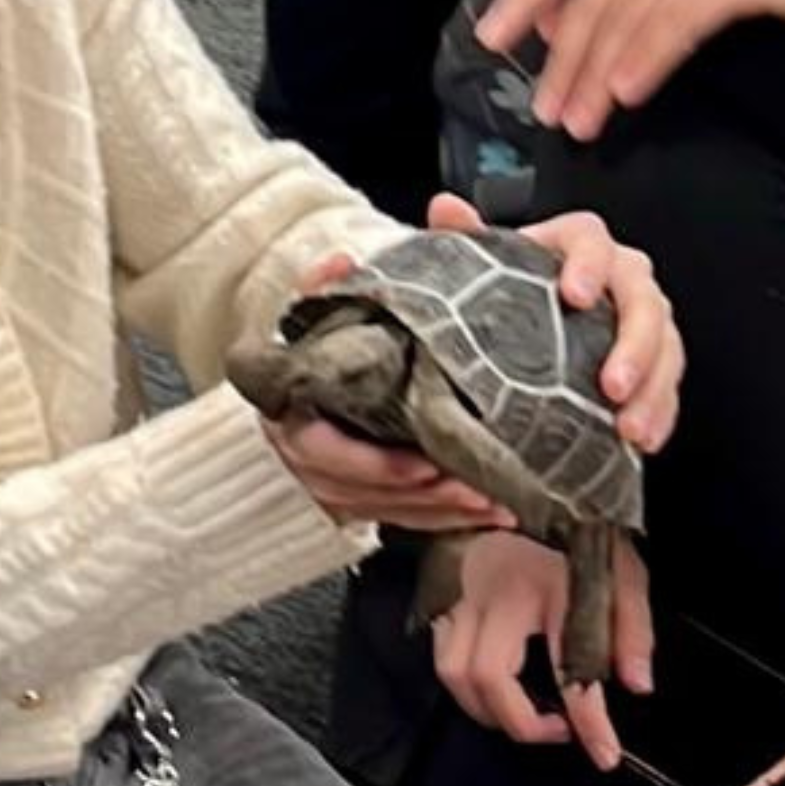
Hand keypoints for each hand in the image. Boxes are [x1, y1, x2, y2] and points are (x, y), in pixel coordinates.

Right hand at [280, 247, 515, 531]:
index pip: (321, 452)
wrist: (326, 365)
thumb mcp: (327, 309)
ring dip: (441, 513)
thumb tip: (339, 263)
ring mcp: (333, 484)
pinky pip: (404, 521)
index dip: (372, 466)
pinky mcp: (364, 500)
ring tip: (493, 504)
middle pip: (361, 495)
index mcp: (291, 411)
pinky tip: (490, 516)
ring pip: (386, 513)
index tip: (421, 467)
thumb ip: (326, 287)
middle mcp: (306, 455)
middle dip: (420, 498)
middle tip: (473, 489)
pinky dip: (447, 522)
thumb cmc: (332, 339)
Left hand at [429, 194, 682, 453]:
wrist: (533, 317)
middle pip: (643, 299)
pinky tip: (643, 441)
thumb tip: (446, 209)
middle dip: (635, 344)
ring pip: (666, 345)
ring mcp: (644, 317)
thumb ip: (468, 235)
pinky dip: (661, 412)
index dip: (589, 264)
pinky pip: (669, 382)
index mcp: (579, 244)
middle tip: (612, 386)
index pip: (592, 240)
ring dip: (652, 388)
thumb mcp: (487, 262)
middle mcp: (621, 275)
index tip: (577, 295)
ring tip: (628, 428)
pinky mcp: (656, 358)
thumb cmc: (515, 285)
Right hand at [432, 530, 652, 770]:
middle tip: (558, 727)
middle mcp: (494, 591)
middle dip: (521, 721)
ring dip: (486, 708)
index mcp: (546, 581)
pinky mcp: (442, 593)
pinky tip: (491, 683)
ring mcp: (461, 592)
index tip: (603, 751)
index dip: (589, 720)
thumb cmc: (571, 524)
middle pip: (485, 678)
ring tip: (523, 711)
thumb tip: (636, 682)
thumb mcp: (617, 567)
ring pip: (453, 673)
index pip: (568, 665)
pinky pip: (439, 653)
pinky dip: (463, 682)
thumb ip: (631, 625)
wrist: (522, 478)